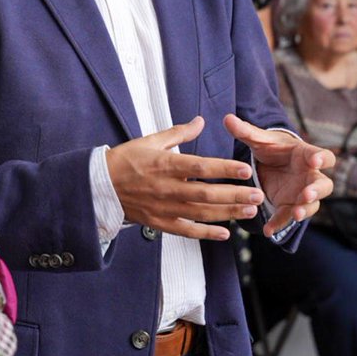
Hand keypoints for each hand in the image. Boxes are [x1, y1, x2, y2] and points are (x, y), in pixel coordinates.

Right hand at [106, 116, 263, 240]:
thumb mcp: (150, 140)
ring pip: (201, 213)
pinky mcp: (160, 222)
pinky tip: (224, 234)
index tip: (246, 170)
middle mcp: (167, 188)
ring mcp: (164, 208)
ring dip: (227, 213)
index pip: (201, 167)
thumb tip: (200, 121)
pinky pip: (186, 230)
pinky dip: (205, 233)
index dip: (225, 170)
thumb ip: (179, 133)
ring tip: (248, 211)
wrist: (99, 185)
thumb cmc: (125, 160)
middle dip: (234, 195)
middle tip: (257, 195)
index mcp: (166, 164)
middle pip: (207, 194)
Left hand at [223, 114, 334, 237]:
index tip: (315, 162)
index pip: (322, 156)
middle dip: (316, 190)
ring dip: (304, 210)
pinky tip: (268, 230)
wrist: (272, 165)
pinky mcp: (291, 206)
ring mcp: (303, 193)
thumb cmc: (272, 149)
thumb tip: (227, 118)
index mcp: (306, 155)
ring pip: (312, 205)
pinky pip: (288, 217)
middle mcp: (310, 176)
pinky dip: (280, 223)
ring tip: (295, 214)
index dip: (321, 159)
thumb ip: (246, 131)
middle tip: (306, 194)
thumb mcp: (260, 141)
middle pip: (323, 185)